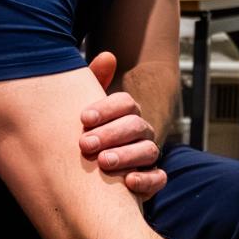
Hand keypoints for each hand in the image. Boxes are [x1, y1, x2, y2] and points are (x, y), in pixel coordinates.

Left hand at [82, 50, 166, 200]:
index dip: (106, 108)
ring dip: (126, 155)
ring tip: (103, 162)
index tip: (83, 118)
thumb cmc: (83, 135)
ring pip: (148, 150)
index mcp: (125, 112)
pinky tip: (128, 182)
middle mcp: (140, 131)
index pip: (125, 103)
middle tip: (85, 144)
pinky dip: (147, 180)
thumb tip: (108, 56)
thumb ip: (93, 82)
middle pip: (135, 126)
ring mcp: (146, 155)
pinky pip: (158, 178)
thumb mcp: (83, 111)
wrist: (80, 175)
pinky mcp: (149, 179)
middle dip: (111, 134)